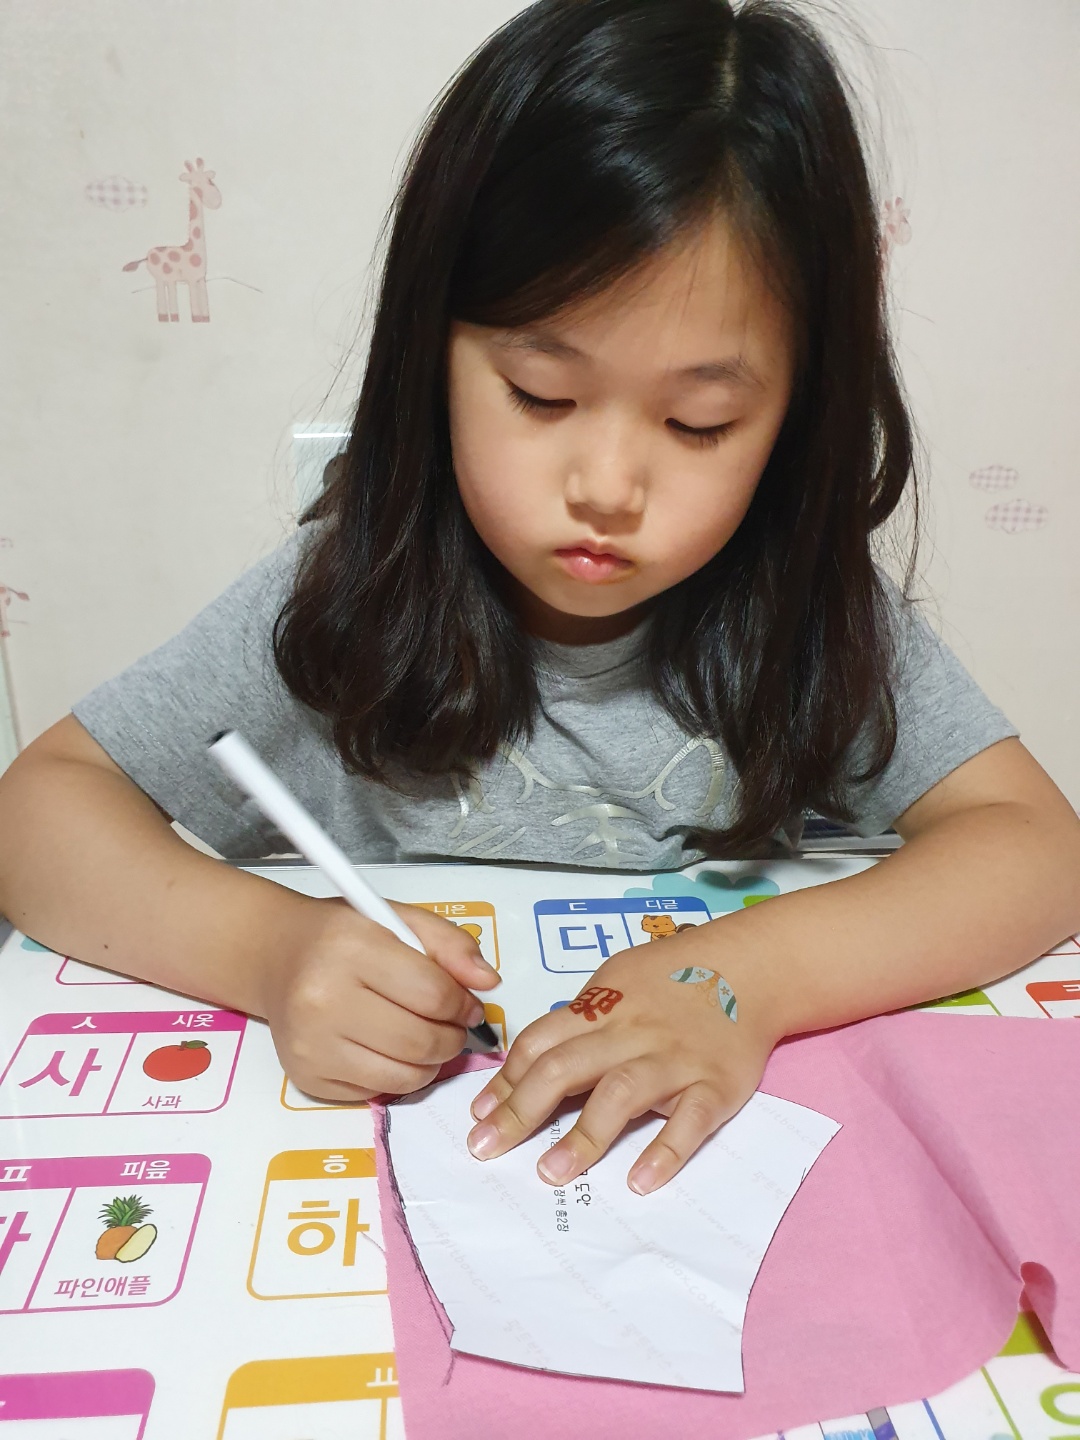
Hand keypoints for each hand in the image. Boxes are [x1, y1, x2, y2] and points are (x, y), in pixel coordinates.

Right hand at [262, 897, 499, 1102]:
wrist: (276, 956)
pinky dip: (396, 1076)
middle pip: (421, 1041)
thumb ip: (450, 944)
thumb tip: (488, 983)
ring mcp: (312, 1045)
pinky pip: (376, 1093)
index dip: (464, 1003)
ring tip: (425, 1037)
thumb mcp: (397, 918)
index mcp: (351, 949)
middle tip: (452, 1025)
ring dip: (430, 1062)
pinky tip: (389, 1049)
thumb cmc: (341, 935)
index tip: (468, 1003)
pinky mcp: (307, 1078)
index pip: (434, 995)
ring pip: (404, 1077)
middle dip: (452, 1038)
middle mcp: (324, 1000)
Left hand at [466, 926, 780, 1193]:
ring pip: (621, 1094)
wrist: (750, 967)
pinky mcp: (715, 1085)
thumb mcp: (616, 979)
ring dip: (583, 1135)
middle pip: (566, 1068)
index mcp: (601, 1006)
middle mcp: (631, 1032)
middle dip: (521, 1111)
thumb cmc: (673, 977)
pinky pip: (689, 1121)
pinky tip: (639, 1181)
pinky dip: (665, 1151)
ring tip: (550, 1172)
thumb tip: (526, 1061)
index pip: (541, 1043)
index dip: (506, 1081)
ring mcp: (673, 1060)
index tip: (479, 1116)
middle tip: (486, 1150)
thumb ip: (577, 1019)